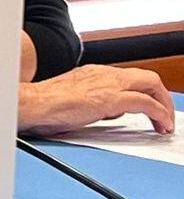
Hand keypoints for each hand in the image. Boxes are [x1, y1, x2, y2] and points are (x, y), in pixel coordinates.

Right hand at [17, 65, 175, 136]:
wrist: (33, 104)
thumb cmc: (43, 104)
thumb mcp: (72, 98)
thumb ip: (91, 101)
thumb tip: (104, 111)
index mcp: (93, 72)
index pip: (129, 77)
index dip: (145, 93)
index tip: (148, 108)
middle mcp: (103, 74)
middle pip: (147, 77)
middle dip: (162, 97)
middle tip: (164, 115)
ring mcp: (108, 84)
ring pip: (152, 85)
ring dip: (164, 105)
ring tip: (165, 123)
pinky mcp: (111, 99)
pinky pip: (147, 103)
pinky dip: (160, 114)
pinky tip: (161, 126)